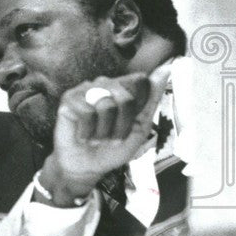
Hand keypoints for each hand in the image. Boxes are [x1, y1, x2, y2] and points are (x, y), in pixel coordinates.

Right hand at [38, 67, 170, 205]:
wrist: (87, 167)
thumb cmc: (113, 147)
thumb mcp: (141, 126)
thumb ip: (151, 98)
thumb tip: (167, 68)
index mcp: (122, 87)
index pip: (140, 82)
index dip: (138, 109)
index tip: (130, 125)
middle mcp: (104, 83)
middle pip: (126, 97)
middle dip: (123, 125)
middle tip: (113, 137)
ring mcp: (85, 90)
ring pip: (106, 105)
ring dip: (105, 131)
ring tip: (97, 138)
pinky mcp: (68, 100)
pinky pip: (87, 113)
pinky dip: (88, 132)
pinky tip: (84, 137)